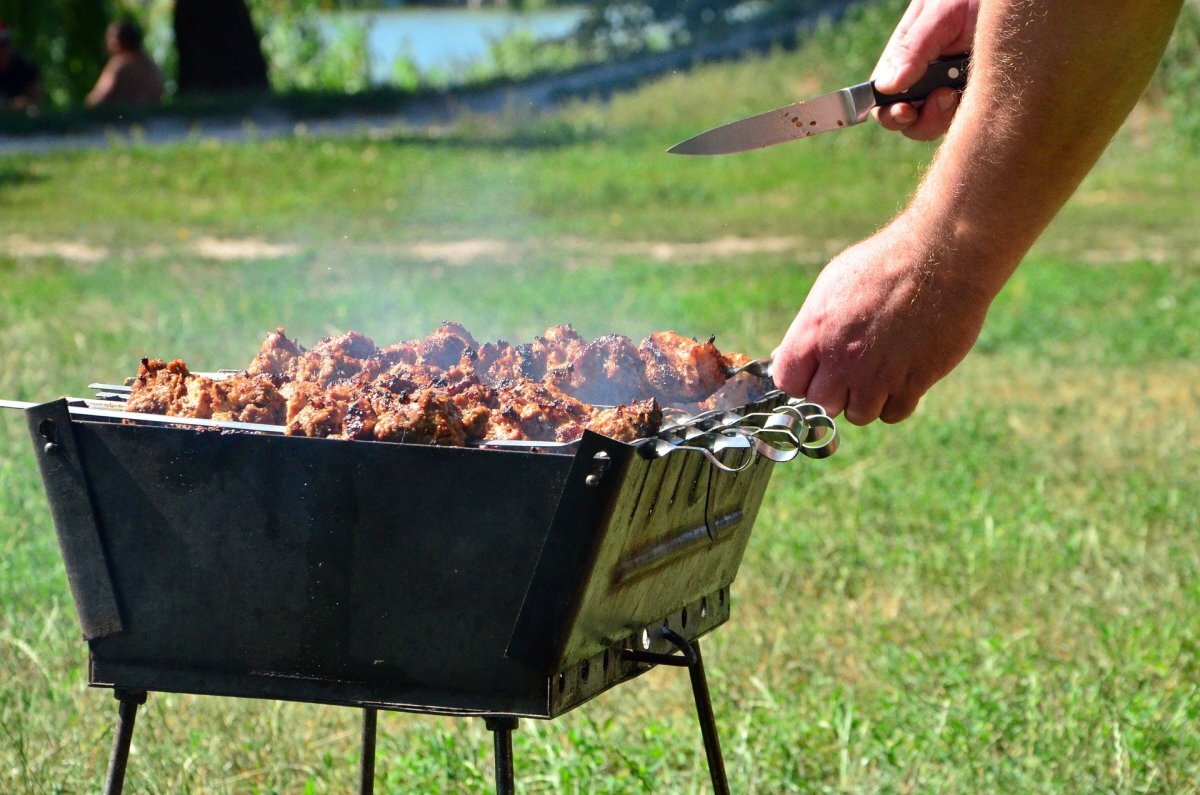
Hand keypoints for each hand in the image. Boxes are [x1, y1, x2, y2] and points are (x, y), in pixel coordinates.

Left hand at [770, 218, 992, 423]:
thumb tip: (785, 356)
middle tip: (852, 369)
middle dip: (834, 392)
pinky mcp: (913, 382)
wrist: (942, 256)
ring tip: (879, 369)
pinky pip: (893, 414)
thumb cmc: (884, 265)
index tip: (817, 370)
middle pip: (821, 404)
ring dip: (866, 399)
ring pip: (858, 415)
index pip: (787, 382)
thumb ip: (808, 328)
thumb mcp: (831, 287)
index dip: (802, 379)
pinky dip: (896, 401)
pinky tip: (901, 375)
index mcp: (814, 332)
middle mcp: (842, 359)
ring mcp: (878, 374)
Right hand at [872, 0, 979, 140]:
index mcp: (905, 60)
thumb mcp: (939, 14)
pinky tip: (981, 87)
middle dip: (924, 119)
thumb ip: (913, 48)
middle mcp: (924, 79)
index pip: (884, 100)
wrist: (1014, 3)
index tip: (906, 111)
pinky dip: (974, 111)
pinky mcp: (977, 96)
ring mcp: (950, 89)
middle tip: (945, 95)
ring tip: (961, 86)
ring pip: (938, 125)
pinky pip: (969, 119)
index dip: (890, 113)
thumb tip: (886, 87)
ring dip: (948, 115)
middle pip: (910, 121)